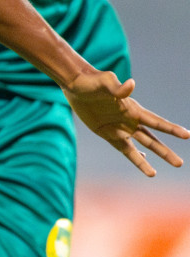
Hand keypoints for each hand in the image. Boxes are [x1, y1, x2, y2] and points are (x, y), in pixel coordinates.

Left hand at [64, 70, 188, 176]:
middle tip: (180, 164)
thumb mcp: (105, 83)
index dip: (171, 129)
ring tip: (154, 175)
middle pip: (152, 139)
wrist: (76, 85)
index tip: (187, 135)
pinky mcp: (107, 133)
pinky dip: (133, 155)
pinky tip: (143, 161)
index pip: (156, 122)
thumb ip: (118, 87)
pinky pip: (122, 147)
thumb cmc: (93, 81)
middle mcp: (129, 121)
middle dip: (165, 152)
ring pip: (138, 147)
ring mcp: (119, 128)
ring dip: (148, 159)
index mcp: (133, 110)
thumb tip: (131, 84)